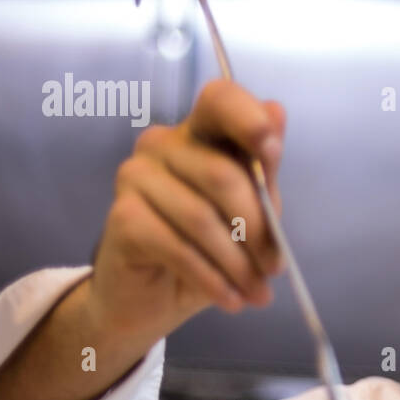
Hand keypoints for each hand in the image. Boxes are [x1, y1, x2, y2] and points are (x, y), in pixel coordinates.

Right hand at [87, 79, 286, 341]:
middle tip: (275, 268)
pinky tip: (229, 299)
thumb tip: (276, 111)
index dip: (248, 121)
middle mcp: (162, 144)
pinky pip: (179, 248)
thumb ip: (262, 169)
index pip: (220, 100)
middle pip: (222, 174)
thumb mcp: (249, 210)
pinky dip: (211, 279)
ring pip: (202, 218)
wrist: (150, 297)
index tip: (272, 155)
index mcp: (200, 132)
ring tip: (256, 293)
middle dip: (258, 230)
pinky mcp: (123, 217)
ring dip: (238, 264)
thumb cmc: (207, 246)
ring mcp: (135, 176)